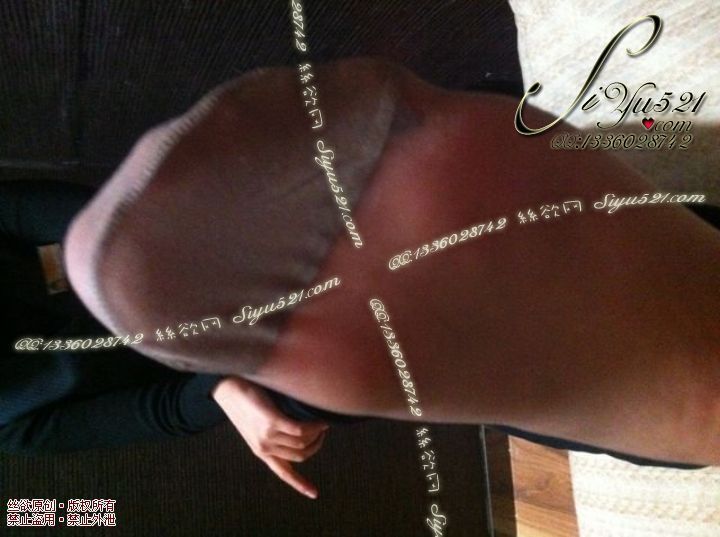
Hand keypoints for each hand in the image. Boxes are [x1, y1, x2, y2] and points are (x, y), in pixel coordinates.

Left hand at [212, 376, 328, 498]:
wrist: (228, 390)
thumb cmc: (245, 404)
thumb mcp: (257, 426)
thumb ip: (275, 435)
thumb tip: (301, 434)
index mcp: (262, 452)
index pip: (283, 473)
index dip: (300, 484)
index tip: (315, 494)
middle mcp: (265, 448)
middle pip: (300, 455)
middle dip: (316, 446)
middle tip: (322, 433)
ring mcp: (267, 435)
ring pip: (301, 442)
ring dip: (317, 435)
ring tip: (322, 424)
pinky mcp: (271, 421)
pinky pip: (299, 430)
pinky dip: (313, 427)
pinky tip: (320, 422)